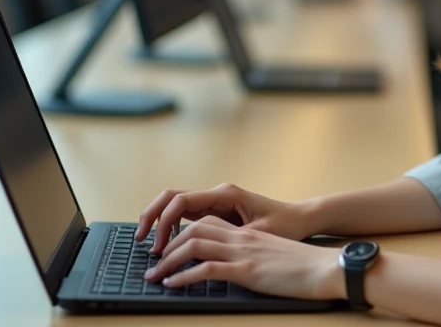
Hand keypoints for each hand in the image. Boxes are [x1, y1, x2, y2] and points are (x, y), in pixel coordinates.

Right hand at [135, 183, 317, 253]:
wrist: (300, 218)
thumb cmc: (285, 224)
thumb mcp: (259, 234)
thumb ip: (233, 238)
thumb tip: (206, 247)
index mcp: (225, 194)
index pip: (182, 201)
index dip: (164, 221)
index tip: (158, 245)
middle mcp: (216, 194)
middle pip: (172, 197)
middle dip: (152, 215)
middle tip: (141, 239)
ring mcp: (214, 202)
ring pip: (176, 205)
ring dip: (160, 221)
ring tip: (151, 245)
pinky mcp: (215, 212)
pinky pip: (186, 215)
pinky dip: (172, 226)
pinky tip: (168, 244)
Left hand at [145, 215, 345, 300]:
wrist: (325, 267)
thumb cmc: (303, 266)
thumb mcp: (273, 255)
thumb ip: (253, 255)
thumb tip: (236, 267)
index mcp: (247, 234)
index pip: (207, 222)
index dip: (183, 232)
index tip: (169, 249)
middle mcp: (242, 238)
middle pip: (194, 229)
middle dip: (168, 244)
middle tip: (153, 262)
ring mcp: (243, 252)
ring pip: (194, 245)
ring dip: (168, 261)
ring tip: (154, 276)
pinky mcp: (247, 270)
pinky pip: (207, 269)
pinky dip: (184, 277)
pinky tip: (172, 285)